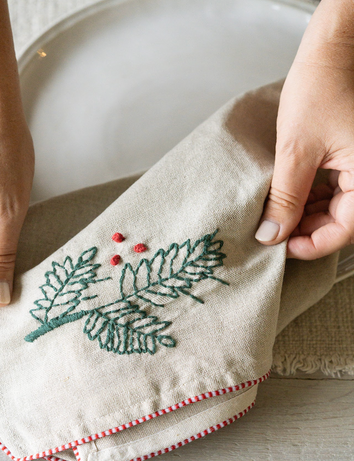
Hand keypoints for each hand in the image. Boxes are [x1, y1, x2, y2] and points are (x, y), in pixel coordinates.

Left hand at [255, 0, 353, 259]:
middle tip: (273, 232)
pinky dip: (309, 198)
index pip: (344, 230)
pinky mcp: (348, 161)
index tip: (281, 248)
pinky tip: (287, 198)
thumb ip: (285, 198)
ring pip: (334, 209)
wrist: (329, 54)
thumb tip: (272, 235)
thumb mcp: (296, 151)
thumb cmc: (320, 90)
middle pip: (339, 222)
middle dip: (305, 229)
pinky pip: (332, 191)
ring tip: (275, 215)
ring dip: (304, 215)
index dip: (311, 245)